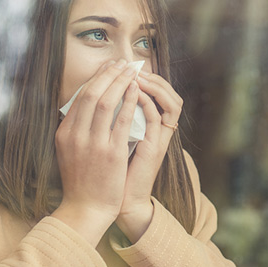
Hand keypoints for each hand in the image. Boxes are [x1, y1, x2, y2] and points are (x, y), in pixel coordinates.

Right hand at [53, 60, 139, 245]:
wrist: (85, 209)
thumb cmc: (80, 182)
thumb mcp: (68, 152)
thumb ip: (74, 130)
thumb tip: (82, 107)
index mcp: (64, 133)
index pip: (80, 97)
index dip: (95, 79)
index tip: (108, 68)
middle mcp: (76, 135)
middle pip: (92, 94)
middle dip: (108, 74)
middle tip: (121, 63)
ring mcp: (93, 144)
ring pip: (106, 102)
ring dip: (119, 82)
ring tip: (131, 71)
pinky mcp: (111, 153)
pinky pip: (121, 120)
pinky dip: (129, 101)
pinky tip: (136, 90)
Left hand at [116, 70, 182, 241]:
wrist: (115, 201)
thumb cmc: (110, 173)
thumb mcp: (111, 140)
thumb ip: (111, 120)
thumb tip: (96, 97)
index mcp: (149, 128)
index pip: (157, 94)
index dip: (144, 78)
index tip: (123, 67)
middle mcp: (158, 132)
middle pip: (169, 94)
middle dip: (151, 76)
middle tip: (130, 65)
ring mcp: (159, 140)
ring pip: (171, 102)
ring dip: (154, 85)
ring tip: (135, 74)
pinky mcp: (154, 148)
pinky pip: (157, 118)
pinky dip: (147, 102)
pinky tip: (134, 91)